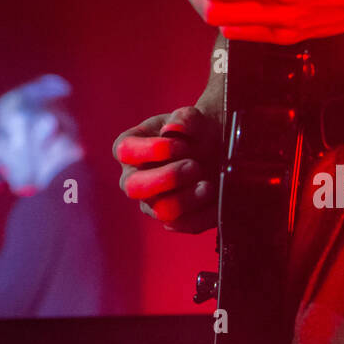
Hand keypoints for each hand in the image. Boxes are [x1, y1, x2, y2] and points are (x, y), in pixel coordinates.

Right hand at [112, 106, 219, 232]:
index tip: (181, 144)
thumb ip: (184, 119)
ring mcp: (151, 202)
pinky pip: (186, 225)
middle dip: (168, 177)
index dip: (152, 149)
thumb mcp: (193, 118)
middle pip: (134, 187)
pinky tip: (216, 197)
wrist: (218, 148)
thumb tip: (172, 130)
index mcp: (129, 148)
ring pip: (161, 210)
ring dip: (188, 198)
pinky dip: (206, 212)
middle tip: (194, 166)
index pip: (125, 151)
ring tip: (208, 184)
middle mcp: (134, 178)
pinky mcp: (173, 220)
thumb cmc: (196, 131)